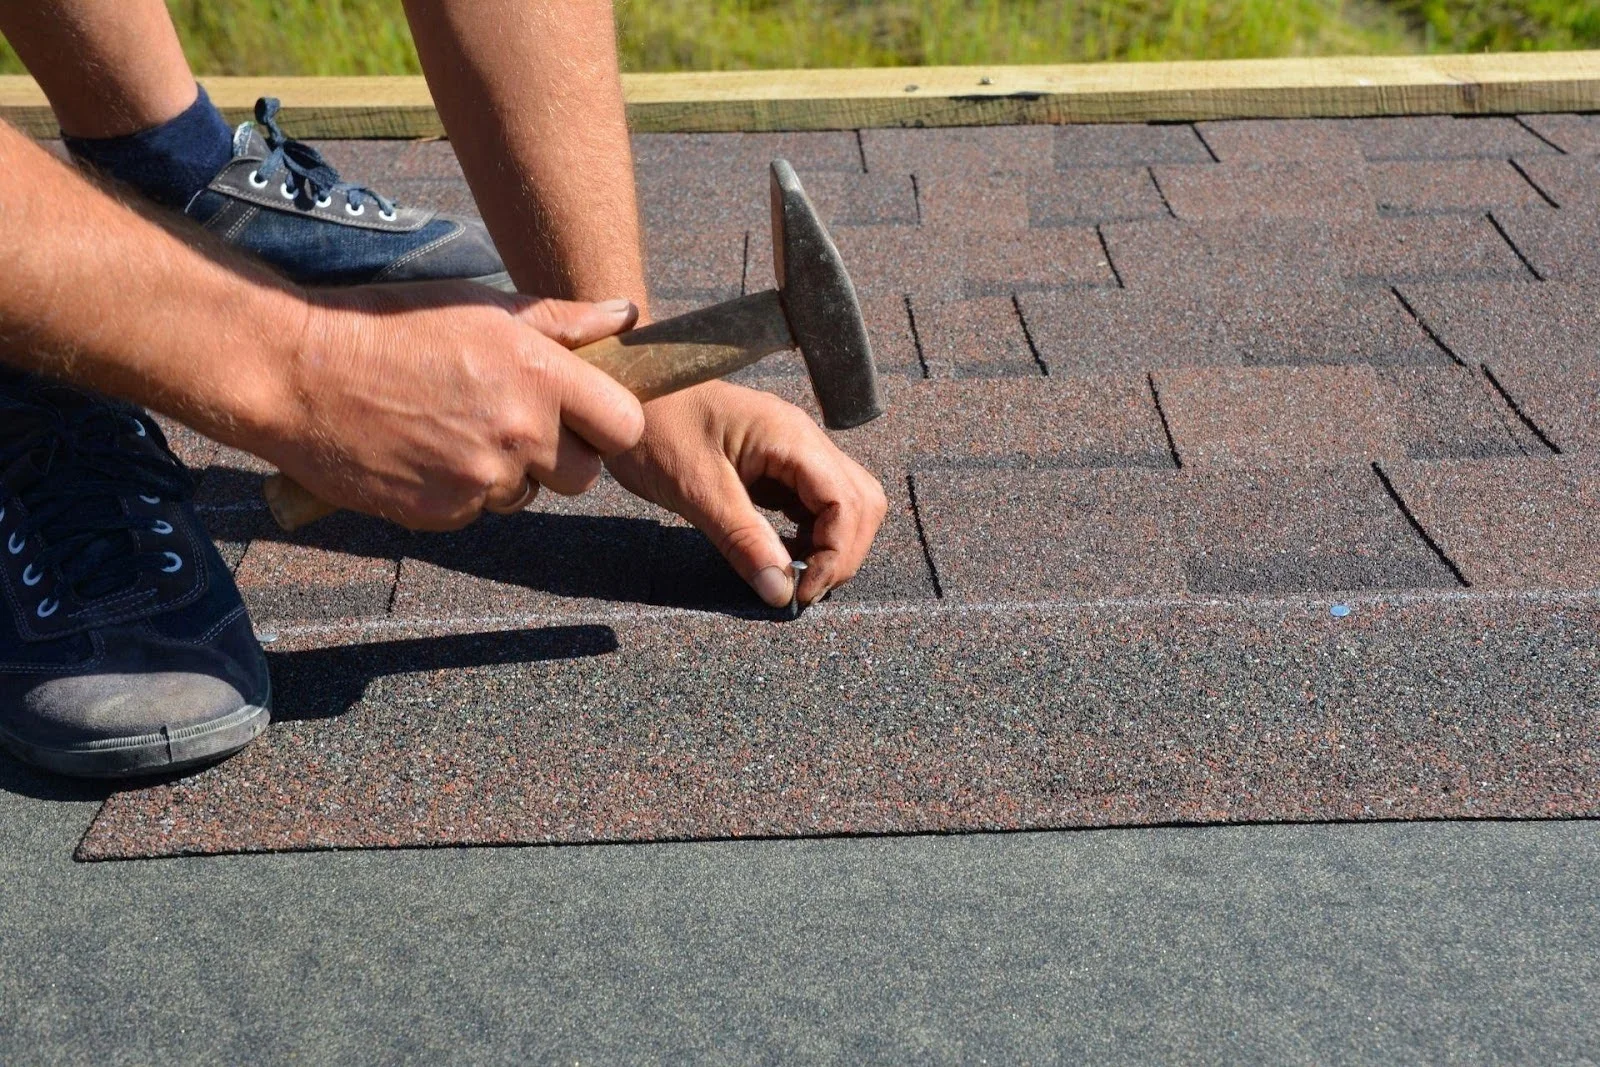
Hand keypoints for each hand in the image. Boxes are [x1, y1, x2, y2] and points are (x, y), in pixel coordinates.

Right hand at [258, 282, 643, 529]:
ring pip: (526, 494)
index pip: (624, 425)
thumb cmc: (391, 326)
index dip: (609, 423)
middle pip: (584, 475)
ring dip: (505, 471)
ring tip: (454, 427)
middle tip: (515, 423)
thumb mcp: (481, 306)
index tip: (586, 415)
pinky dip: (460, 490)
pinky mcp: (443, 513)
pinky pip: (477, 510)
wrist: (296, 373)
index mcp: (538, 375)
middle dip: (560, 456)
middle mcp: (519, 432)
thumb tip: (625, 315)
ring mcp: (481, 479)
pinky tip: (425, 451)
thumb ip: (562, 321)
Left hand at [607, 380, 887, 606]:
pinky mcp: (777, 465)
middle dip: (842, 553)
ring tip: (792, 575)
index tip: (801, 591)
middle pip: (861, 503)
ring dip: (830, 546)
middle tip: (800, 588)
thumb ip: (743, 541)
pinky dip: (811, 535)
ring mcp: (793, 451)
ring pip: (845, 504)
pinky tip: (782, 554)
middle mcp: (803, 440)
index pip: (849, 503)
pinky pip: (815, 503)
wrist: (621, 393)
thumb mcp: (695, 489)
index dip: (837, 555)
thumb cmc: (654, 427)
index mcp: (790, 437)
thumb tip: (782, 593)